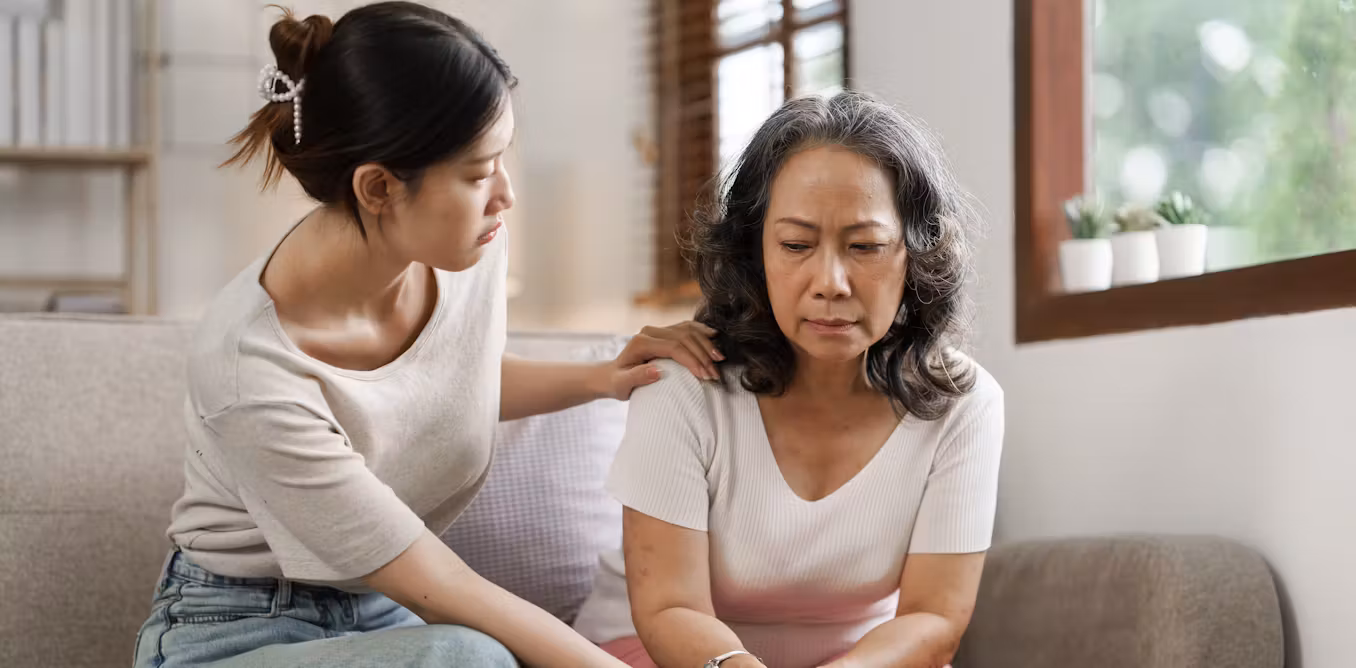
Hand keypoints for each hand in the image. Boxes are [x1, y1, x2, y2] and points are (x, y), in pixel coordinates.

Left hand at [600, 321, 722, 399]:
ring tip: (719, 360)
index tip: (705, 376)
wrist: (613, 374)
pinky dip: (702, 332)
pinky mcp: (665, 332)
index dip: (692, 360)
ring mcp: (658, 329)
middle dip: (703, 355)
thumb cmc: (617, 382)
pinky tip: (714, 336)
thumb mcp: (622, 385)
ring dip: (706, 344)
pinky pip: (687, 327)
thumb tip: (657, 371)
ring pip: (688, 330)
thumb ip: (637, 377)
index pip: (674, 347)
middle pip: (684, 338)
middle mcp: (650, 331)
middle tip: (715, 374)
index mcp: (641, 342)